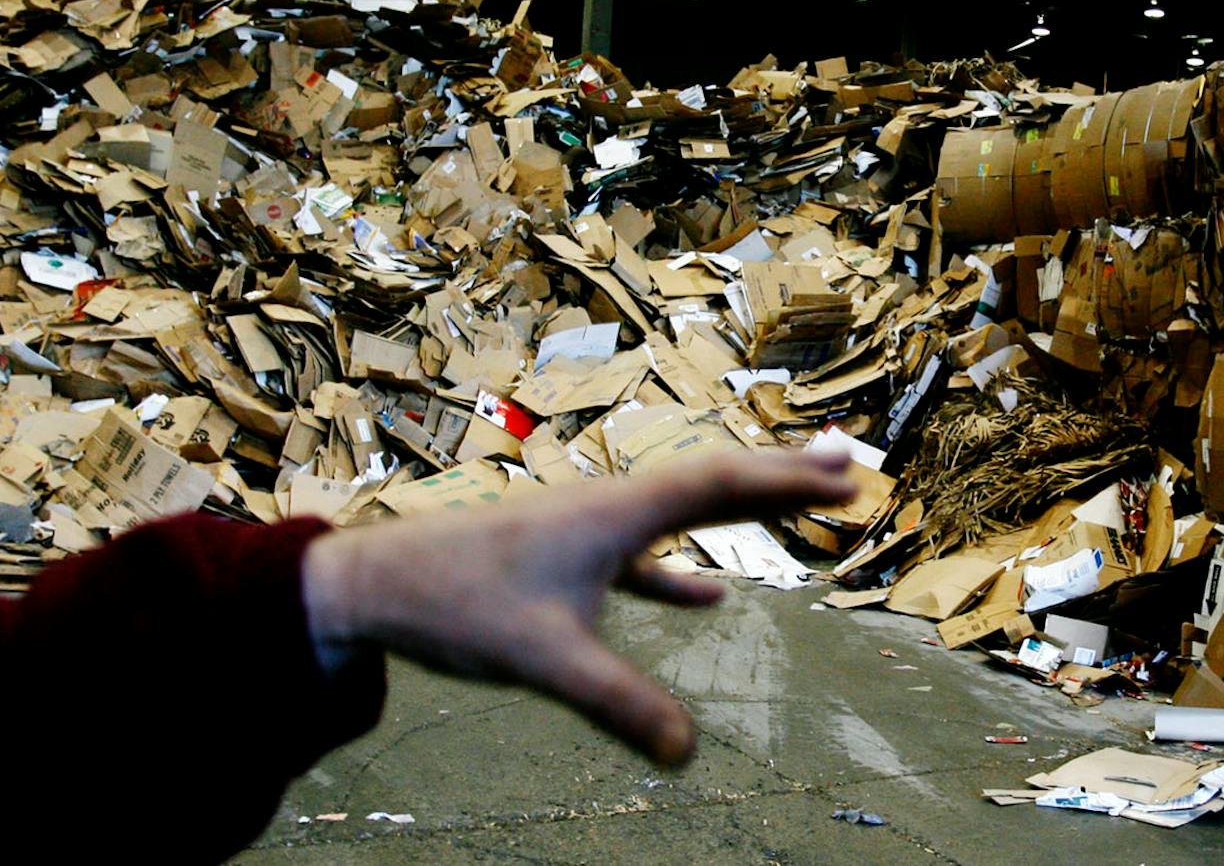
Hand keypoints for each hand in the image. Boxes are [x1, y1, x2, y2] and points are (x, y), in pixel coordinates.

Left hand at [301, 450, 854, 764]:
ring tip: (802, 503)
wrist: (371, 584)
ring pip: (682, 509)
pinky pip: (642, 555)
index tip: (847, 478)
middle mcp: (609, 506)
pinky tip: (710, 597)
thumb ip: (617, 704)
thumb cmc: (455, 604)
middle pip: (715, 479)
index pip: (721, 484)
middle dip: (785, 476)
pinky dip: (681, 569)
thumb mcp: (543, 660)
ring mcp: (587, 529)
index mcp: (615, 510)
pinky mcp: (564, 558)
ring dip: (744, 507)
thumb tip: (687, 754)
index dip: (789, 482)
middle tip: (852, 469)